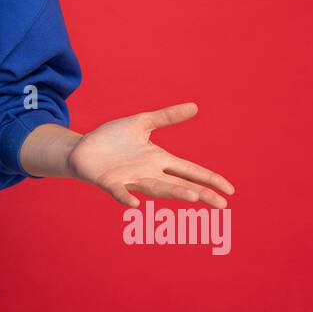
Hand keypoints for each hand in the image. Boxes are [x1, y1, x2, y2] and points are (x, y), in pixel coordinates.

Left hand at [64, 102, 233, 208]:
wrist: (82, 148)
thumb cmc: (112, 139)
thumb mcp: (142, 123)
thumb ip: (166, 117)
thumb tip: (195, 106)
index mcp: (158, 160)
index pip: (190, 171)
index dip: (209, 179)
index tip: (230, 191)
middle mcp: (148, 173)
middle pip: (178, 184)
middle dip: (199, 193)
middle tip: (221, 205)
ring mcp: (129, 179)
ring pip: (155, 188)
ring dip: (173, 193)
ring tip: (194, 197)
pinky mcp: (108, 182)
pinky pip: (118, 191)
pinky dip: (125, 198)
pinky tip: (134, 204)